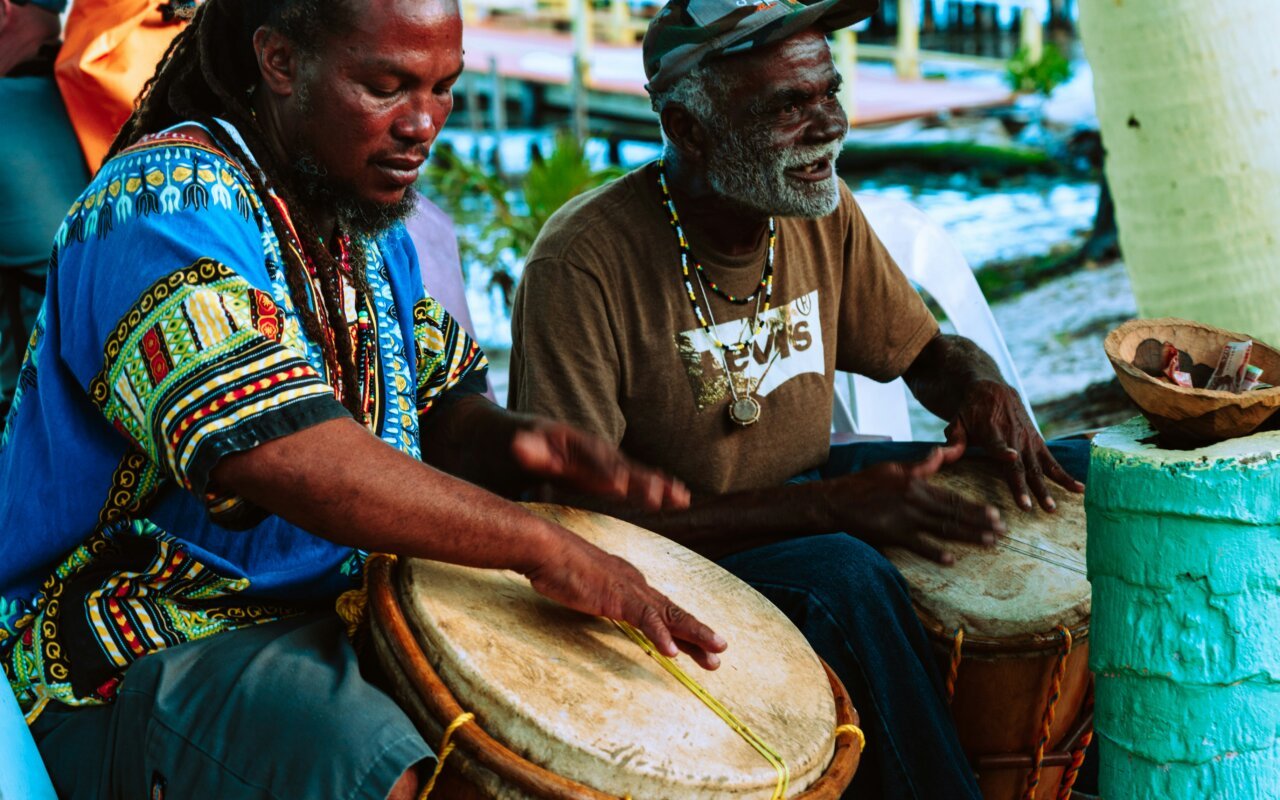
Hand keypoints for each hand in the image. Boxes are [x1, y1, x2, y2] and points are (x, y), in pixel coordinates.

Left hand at [512, 421, 690, 511]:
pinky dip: (657, 486)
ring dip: (656, 485)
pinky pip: (634, 478)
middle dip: (638, 480)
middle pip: (618, 464)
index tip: (618, 486)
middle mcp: (590, 449)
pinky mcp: (604, 471)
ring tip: (680, 498)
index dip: (603, 472)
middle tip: (657, 496)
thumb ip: (525, 448)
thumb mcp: (513, 442)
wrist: (507, 434)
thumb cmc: (508, 443)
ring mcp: (599, 459)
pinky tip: (679, 497)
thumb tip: (520, 445)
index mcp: (569, 442)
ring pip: (632, 472)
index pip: (588, 459)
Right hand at [525, 530, 726, 669]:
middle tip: (720, 652)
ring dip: (695, 636)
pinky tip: (672, 652)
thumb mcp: (586, 587)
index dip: (683, 628)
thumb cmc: (558, 566)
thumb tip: (602, 606)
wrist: (546, 549)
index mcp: (631, 583)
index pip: (662, 610)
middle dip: (699, 634)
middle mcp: (637, 585)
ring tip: (714, 655)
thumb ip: (599, 597)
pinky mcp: (618, 597)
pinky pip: (645, 619)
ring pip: (671, 616)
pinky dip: (660, 636)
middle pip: (674, 613)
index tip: (698, 645)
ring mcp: (630, 590)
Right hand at [828, 445, 1003, 563]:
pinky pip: (919, 545)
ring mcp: (905, 519)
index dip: (976, 506)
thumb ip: (921, 465)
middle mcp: (915, 501)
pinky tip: (951, 560)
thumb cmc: (863, 483)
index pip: (953, 497)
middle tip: (1002, 531)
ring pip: (943, 529)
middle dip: (980, 523)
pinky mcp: (894, 535)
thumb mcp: (893, 468)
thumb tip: (941, 451)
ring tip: (988, 543)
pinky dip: (935, 553)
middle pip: (954, 514)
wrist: (837, 501)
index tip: (995, 513)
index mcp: (917, 484)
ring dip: (968, 536)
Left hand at [945, 379, 1083, 511]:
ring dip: (1047, 488)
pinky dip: (1065, 475)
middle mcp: (1014, 437)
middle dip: (1026, 486)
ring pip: (1039, 467)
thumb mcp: (957, 419)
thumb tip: (943, 454)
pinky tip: (1079, 488)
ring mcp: (1028, 441)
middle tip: (1031, 507)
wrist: (992, 389)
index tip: (1011, 458)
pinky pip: (1053, 461)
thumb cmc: (970, 410)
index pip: (997, 443)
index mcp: (991, 431)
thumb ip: (954, 439)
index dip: (1004, 451)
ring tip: (1053, 507)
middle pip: (1021, 464)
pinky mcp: (1038, 442)